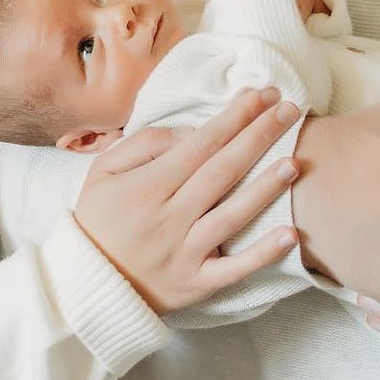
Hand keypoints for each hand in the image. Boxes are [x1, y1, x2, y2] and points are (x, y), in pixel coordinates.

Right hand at [73, 87, 300, 313]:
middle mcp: (169, 218)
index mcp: (148, 187)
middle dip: (259, 136)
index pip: (201, 144)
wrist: (85, 285)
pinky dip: (263, 254)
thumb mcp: (103, 171)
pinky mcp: (196, 284)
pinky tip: (291, 235)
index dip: (235, 117)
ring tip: (295, 162)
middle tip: (291, 110)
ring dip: (266, 188)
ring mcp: (184, 253)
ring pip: (233, 215)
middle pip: (223, 170)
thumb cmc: (97, 220)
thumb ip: (145, 144)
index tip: (262, 94)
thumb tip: (194, 133)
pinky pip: (235, 269)